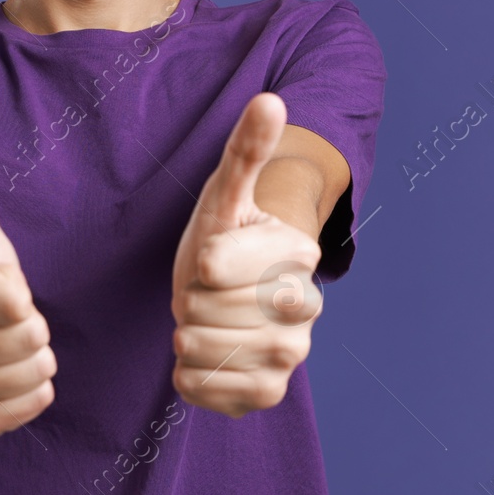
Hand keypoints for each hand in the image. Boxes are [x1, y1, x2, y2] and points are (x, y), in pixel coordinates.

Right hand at [0, 130, 55, 441]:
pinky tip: (14, 374)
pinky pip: (11, 418)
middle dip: (30, 321)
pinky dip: (26, 398)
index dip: (17, 287)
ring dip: (33, 357)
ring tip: (7, 339)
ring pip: (28, 378)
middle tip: (0, 312)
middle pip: (29, 339)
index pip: (15, 300)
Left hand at [171, 92, 323, 418]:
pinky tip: (203, 353)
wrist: (225, 294)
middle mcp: (307, 309)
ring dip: (186, 334)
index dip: (200, 260)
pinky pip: (207, 389)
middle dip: (191, 298)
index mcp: (299, 255)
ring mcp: (292, 356)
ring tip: (202, 319)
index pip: (214, 265)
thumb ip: (247, 150)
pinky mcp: (269, 393)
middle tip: (208, 291)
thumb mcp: (225, 194)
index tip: (214, 258)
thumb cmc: (223, 236)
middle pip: (207, 309)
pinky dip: (189, 373)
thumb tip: (271, 100)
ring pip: (205, 350)